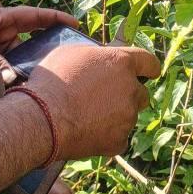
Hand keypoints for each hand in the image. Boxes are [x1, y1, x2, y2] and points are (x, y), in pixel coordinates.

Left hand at [0, 6, 78, 85]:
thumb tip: (12, 79)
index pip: (33, 15)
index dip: (54, 18)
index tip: (74, 24)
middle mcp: (1, 33)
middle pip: (32, 37)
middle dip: (49, 44)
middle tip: (69, 51)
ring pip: (22, 56)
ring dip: (33, 66)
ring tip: (50, 75)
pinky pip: (11, 69)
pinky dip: (20, 76)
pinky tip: (30, 85)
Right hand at [27, 44, 161, 159]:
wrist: (43, 119)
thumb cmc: (53, 81)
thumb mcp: (72, 52)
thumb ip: (95, 53)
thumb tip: (100, 56)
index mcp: (122, 62)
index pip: (149, 62)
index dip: (149, 67)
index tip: (149, 72)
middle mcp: (131, 89)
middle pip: (141, 93)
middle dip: (129, 94)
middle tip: (106, 97)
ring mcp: (127, 117)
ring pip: (129, 116)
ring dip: (116, 115)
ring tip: (89, 116)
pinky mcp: (119, 140)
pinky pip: (119, 137)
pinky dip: (108, 136)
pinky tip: (88, 132)